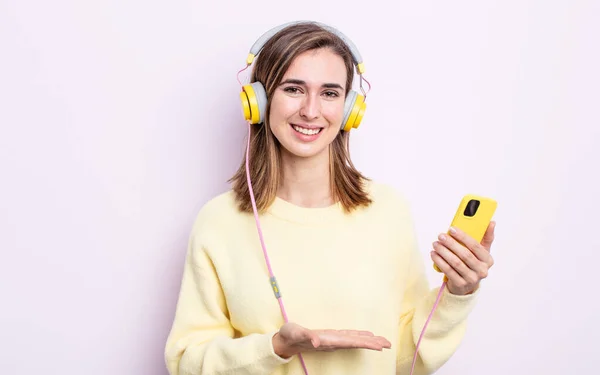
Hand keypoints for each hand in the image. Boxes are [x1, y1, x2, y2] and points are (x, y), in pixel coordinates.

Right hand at [272, 322, 390, 358]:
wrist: (284, 341)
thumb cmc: (290, 336)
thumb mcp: (296, 332)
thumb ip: (307, 336)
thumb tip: (316, 342)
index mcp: (329, 341)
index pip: (351, 342)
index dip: (366, 344)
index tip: (379, 346)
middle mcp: (333, 342)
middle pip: (357, 343)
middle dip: (373, 343)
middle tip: (389, 343)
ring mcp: (332, 340)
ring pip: (354, 340)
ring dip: (369, 340)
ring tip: (382, 341)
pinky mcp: (330, 336)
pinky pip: (348, 336)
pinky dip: (359, 336)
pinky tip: (365, 336)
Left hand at [430, 221, 495, 294]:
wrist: (466, 284)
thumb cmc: (473, 264)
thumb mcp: (482, 251)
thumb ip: (486, 237)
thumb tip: (492, 222)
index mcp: (488, 260)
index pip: (476, 246)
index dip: (463, 237)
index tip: (452, 229)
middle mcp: (482, 270)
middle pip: (465, 254)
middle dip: (451, 243)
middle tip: (441, 236)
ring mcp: (471, 279)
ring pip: (455, 263)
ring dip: (443, 252)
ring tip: (436, 244)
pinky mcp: (460, 284)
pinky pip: (448, 271)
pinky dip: (439, 261)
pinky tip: (434, 254)